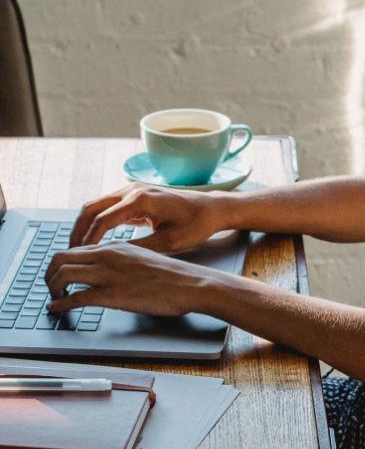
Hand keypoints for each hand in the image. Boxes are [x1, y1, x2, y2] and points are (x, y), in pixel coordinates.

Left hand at [45, 242, 212, 318]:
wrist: (192, 284)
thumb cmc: (173, 277)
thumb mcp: (143, 259)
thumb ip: (122, 262)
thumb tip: (108, 272)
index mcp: (114, 247)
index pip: (74, 249)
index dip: (60, 264)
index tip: (58, 276)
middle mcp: (107, 257)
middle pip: (60, 258)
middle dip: (49, 275)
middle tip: (50, 288)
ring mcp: (110, 275)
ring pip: (63, 275)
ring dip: (52, 289)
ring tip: (54, 300)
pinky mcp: (114, 295)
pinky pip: (77, 297)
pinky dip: (61, 304)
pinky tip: (57, 310)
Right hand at [68, 184, 229, 252]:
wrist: (211, 209)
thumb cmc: (196, 225)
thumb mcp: (169, 243)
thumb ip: (140, 248)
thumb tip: (113, 258)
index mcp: (141, 200)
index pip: (103, 219)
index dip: (89, 239)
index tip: (80, 256)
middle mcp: (132, 190)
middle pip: (91, 208)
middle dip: (78, 230)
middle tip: (70, 252)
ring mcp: (132, 190)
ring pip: (96, 205)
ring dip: (85, 225)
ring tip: (78, 248)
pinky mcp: (134, 196)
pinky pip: (107, 207)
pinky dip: (97, 222)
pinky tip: (93, 240)